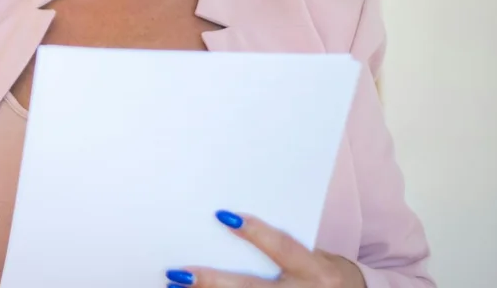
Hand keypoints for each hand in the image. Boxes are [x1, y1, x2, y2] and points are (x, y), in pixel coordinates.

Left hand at [165, 211, 366, 287]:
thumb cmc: (321, 271)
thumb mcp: (312, 255)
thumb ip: (280, 246)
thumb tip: (229, 224)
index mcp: (315, 270)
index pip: (283, 247)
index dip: (256, 232)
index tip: (223, 216)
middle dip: (214, 283)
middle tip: (178, 273)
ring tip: (175, 286)